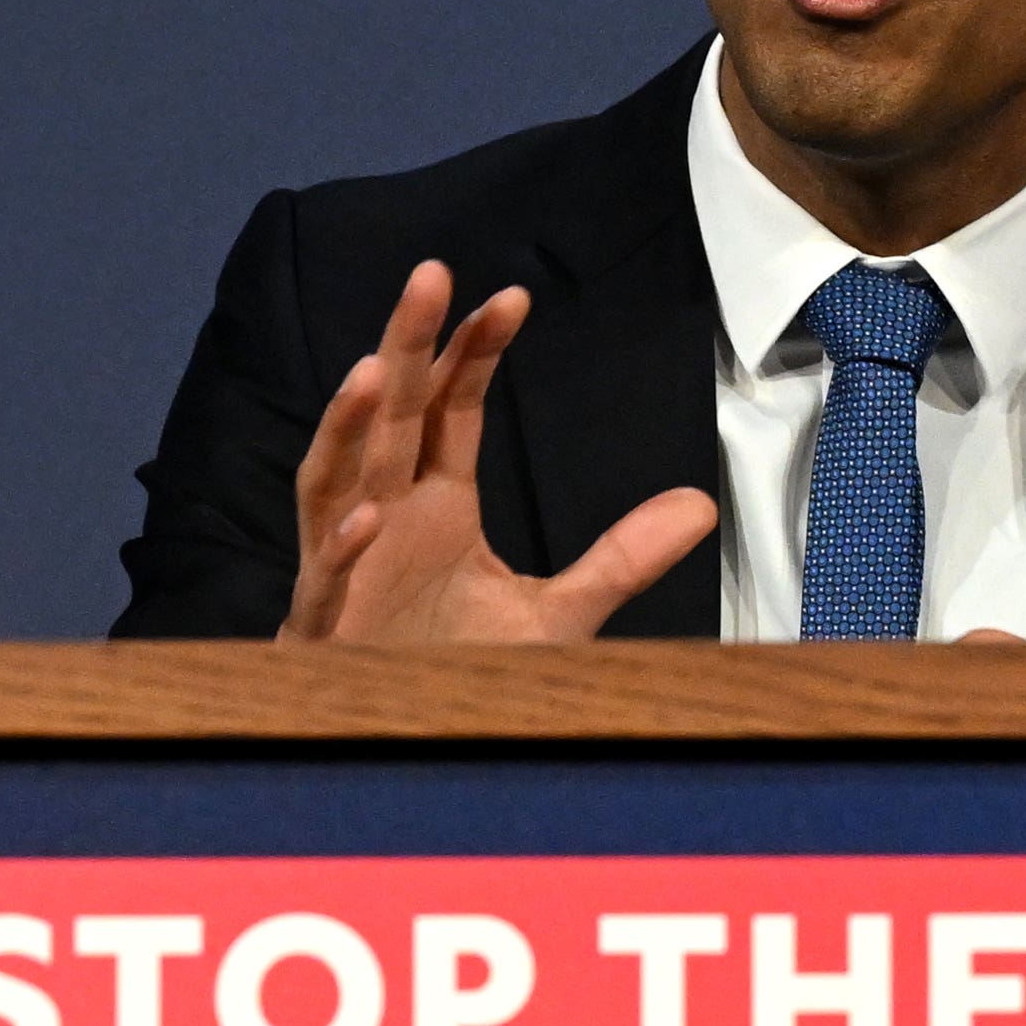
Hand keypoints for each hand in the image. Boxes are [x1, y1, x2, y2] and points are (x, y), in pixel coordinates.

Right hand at [281, 261, 718, 642]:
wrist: (409, 751)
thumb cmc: (458, 674)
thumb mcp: (561, 613)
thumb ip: (622, 556)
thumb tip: (700, 504)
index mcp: (434, 507)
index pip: (450, 411)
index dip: (473, 353)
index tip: (511, 298)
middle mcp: (384, 519)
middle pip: (391, 416)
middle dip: (406, 346)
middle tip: (429, 274)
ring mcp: (347, 567)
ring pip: (334, 480)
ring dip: (348, 426)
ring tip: (371, 369)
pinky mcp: (325, 626)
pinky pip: (326, 579)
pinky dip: (344, 547)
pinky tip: (370, 517)